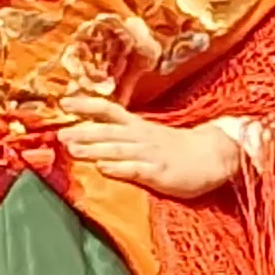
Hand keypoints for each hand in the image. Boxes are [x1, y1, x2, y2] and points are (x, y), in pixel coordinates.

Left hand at [54, 95, 242, 198]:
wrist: (214, 156)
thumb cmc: (177, 148)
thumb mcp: (150, 136)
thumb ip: (125, 135)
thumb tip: (92, 136)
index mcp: (138, 126)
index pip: (108, 110)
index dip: (86, 105)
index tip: (64, 102)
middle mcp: (142, 136)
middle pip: (109, 130)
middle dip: (83, 132)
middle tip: (60, 135)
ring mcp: (151, 154)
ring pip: (118, 148)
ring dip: (94, 148)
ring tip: (73, 150)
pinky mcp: (161, 172)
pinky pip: (137, 169)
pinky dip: (119, 168)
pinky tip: (103, 168)